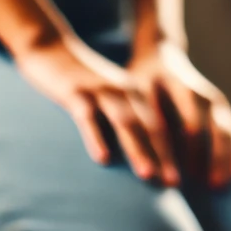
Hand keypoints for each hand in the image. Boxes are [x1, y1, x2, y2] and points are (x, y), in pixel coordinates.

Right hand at [11, 35, 177, 185]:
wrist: (49, 47)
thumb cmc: (81, 83)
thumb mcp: (108, 98)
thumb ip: (124, 121)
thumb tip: (141, 157)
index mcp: (135, 94)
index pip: (160, 127)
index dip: (173, 153)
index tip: (181, 180)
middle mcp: (124, 91)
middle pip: (149, 126)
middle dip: (164, 155)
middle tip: (175, 183)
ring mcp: (100, 91)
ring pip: (124, 122)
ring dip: (138, 149)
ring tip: (148, 175)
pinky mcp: (75, 93)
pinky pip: (87, 117)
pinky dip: (96, 137)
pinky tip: (102, 159)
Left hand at [127, 42, 230, 189]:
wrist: (161, 55)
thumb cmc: (144, 77)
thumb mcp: (138, 90)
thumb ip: (145, 114)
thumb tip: (145, 148)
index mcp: (185, 88)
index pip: (193, 121)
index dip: (193, 149)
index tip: (189, 175)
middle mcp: (207, 96)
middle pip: (220, 128)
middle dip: (218, 157)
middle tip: (215, 186)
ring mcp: (218, 103)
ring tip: (229, 183)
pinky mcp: (222, 111)